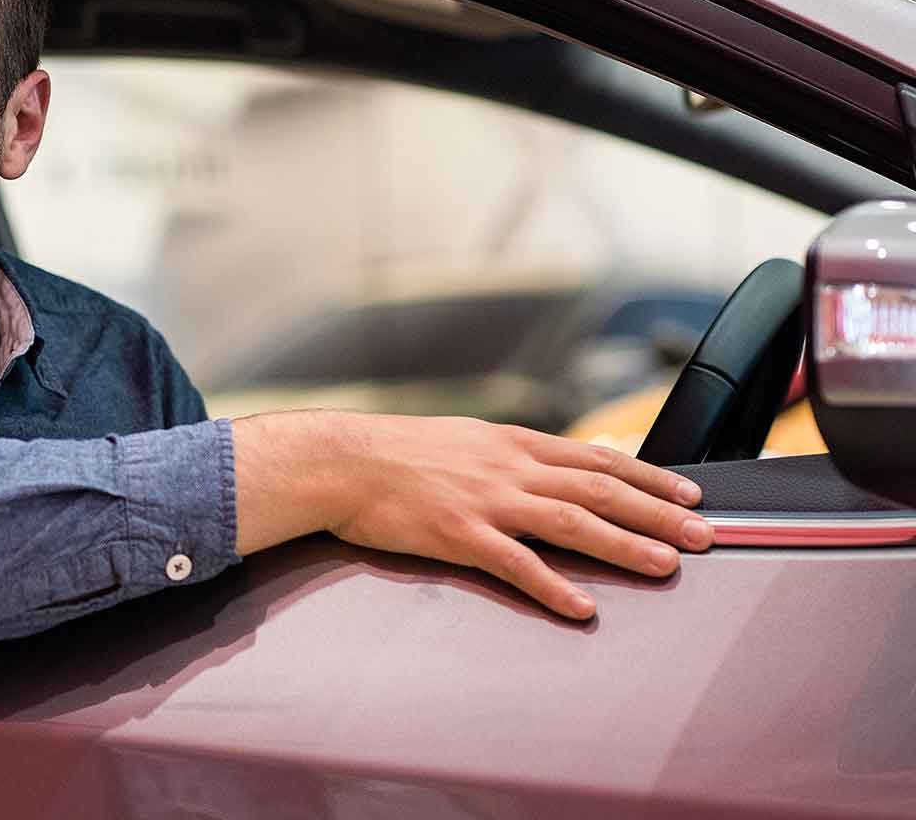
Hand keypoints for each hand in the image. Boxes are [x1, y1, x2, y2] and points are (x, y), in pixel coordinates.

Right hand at [232, 410, 712, 618]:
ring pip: (571, 521)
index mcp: (511, 443)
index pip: (596, 458)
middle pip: (599, 488)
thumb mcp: (465, 437)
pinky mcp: (457, 534)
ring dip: (623, 545)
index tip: (690, 492)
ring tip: (666, 566)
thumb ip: (516, 451)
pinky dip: (553, 586)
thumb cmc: (394, 451)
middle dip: (658, 512)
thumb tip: (560, 457)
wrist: (339, 459)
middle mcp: (509, 467)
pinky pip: (515, 563)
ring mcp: (486, 500)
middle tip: (705, 534)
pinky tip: (581, 607)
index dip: (649, 476)